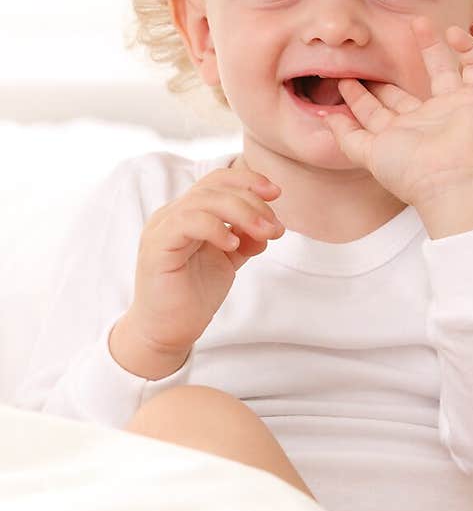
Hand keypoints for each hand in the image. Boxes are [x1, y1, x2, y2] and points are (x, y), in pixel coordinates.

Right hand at [122, 166, 284, 359]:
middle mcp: (173, 214)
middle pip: (215, 187)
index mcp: (189, 213)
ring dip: (241, 213)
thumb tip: (268, 227)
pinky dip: (214, 228)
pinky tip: (233, 245)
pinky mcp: (156, 247)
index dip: (248, 180)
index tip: (276, 193)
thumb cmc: (193, 295)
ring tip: (263, 233)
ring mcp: (162, 228)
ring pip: (203, 201)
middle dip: (252, 202)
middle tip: (274, 227)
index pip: (218, 180)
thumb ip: (245, 239)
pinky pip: (186, 222)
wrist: (168, 331)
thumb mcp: (229, 261)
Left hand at [318, 16, 472, 208]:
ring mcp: (452, 109)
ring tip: (418, 22)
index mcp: (399, 134)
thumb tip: (327, 119)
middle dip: (390, 69)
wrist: (448, 181)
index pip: (376, 109)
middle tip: (377, 44)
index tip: (343, 76)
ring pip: (442, 71)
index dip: (360, 93)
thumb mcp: (368, 154)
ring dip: (431, 47)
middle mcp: (425, 121)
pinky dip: (467, 49)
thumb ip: (347, 137)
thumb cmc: (410, 172)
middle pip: (405, 89)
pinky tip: (452, 32)